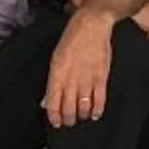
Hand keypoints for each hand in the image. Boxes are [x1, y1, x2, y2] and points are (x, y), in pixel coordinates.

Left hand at [43, 14, 116, 128]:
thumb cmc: (72, 39)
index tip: (56, 122)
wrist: (91, 25)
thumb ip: (52, 82)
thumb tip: (46, 101)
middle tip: (70, 120)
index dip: (54, 117)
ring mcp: (87, 79)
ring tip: (82, 116)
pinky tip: (95, 114)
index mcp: (57, 74)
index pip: (53, 103)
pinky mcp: (101, 77)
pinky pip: (99, 100)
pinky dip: (97, 110)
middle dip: (69, 119)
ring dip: (82, 115)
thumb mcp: (56, 58)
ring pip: (84, 108)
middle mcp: (71, 79)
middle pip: (68, 109)